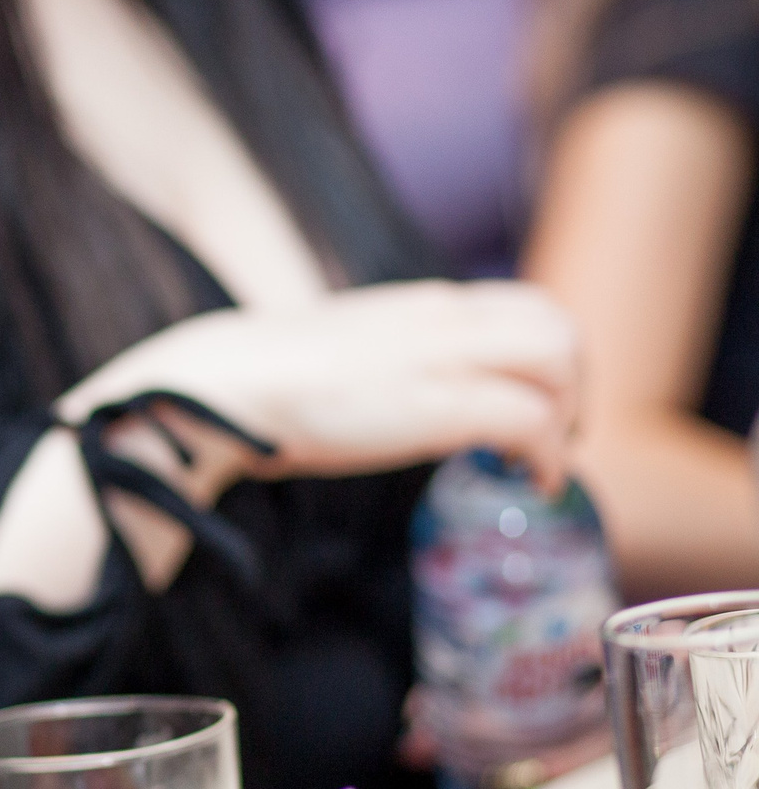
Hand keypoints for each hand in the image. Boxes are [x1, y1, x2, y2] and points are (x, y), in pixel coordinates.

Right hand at [62, 280, 579, 497]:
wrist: (215, 388)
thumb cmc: (262, 385)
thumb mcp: (340, 355)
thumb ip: (384, 360)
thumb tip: (402, 395)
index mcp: (416, 307)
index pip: (522, 306)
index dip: (546, 359)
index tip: (532, 408)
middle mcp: (438, 318)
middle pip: (556, 325)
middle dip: (574, 385)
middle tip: (553, 437)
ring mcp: (438, 356)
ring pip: (558, 357)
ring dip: (567, 414)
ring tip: (541, 461)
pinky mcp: (435, 405)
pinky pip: (531, 418)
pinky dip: (548, 455)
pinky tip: (529, 482)